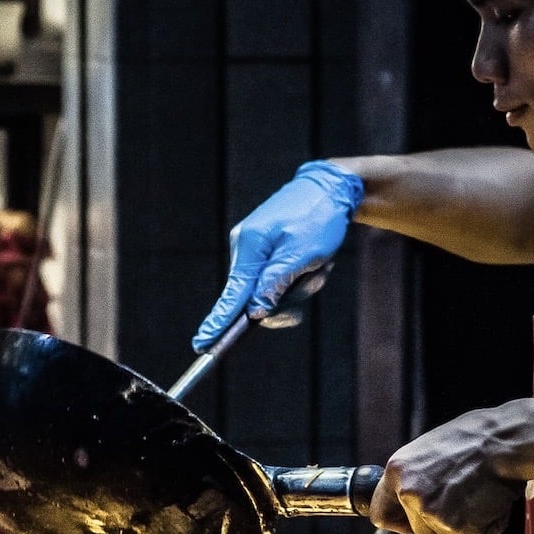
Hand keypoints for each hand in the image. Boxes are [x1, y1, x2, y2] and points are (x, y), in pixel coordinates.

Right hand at [192, 160, 362, 350]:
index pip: (232, 296)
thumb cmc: (319, 217)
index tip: (202, 345)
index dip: (218, 323)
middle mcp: (245, 249)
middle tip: (315, 273)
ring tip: (319, 260)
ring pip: (274, 292)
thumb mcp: (304, 253)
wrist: (331, 188)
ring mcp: (254, 252)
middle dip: (291, 296)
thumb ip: (276, 283)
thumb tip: (253, 312)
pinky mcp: (266, 254)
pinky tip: (315, 259)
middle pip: (257, 298)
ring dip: (302, 284)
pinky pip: (280, 281)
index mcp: (249, 246)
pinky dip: (301, 276)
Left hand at [368, 407, 522, 533]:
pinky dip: (486, 526)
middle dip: (441, 524)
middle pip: (420, 531)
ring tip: (480, 494)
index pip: (380, 514)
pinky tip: (491, 500)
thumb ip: (415, 477)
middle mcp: (409, 493)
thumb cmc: (476, 438)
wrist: (505, 441)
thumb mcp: (429, 450)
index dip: (399, 523)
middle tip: (463, 501)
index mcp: (397, 471)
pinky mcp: (456, 527)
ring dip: (465, 524)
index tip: (409, 524)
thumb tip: (411, 496)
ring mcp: (431, 512)